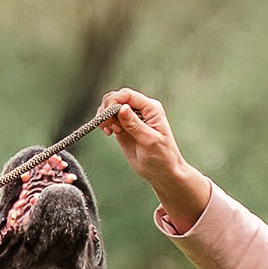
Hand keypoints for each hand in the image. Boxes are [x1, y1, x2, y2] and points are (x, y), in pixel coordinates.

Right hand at [97, 88, 210, 226]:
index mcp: (151, 109)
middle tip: (109, 126)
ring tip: (109, 131)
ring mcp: (131, 118)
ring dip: (105, 116)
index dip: (115, 100)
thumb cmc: (162, 157)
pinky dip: (105, 122)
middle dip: (108, 108)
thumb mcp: (149, 140)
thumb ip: (135, 124)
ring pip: (111, 107)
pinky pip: (110, 118)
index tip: (108, 113)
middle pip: (117, 97)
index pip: (128, 95)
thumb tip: (122, 108)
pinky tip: (108, 132)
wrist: (162, 173)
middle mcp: (141, 110)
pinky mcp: (124, 128)